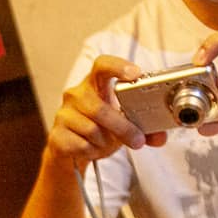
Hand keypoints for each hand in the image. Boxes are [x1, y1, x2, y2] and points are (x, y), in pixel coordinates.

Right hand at [46, 55, 168, 165]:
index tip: (135, 74)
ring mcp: (63, 114)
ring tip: (107, 143)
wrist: (69, 150)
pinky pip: (81, 145)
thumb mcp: (122, 125)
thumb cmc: (99, 129)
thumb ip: (143, 129)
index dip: (119, 67)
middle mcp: (76, 94)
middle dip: (122, 127)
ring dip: (106, 142)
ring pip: (92, 130)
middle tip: (137, 140)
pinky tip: (92, 149)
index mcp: (94, 84)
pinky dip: (93, 151)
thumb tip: (160, 137)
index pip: (102, 65)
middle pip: (100, 108)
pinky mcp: (56, 135)